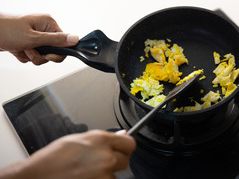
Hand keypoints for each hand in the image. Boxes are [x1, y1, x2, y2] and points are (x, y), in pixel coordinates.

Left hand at [0, 13, 78, 64]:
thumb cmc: (6, 30)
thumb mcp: (35, 38)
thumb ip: (57, 40)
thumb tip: (76, 39)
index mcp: (48, 23)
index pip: (64, 42)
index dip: (58, 52)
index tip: (48, 56)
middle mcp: (43, 29)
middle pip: (53, 50)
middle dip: (42, 55)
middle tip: (31, 51)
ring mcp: (34, 35)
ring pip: (42, 54)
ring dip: (31, 56)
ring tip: (21, 49)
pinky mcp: (26, 42)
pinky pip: (32, 54)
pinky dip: (24, 55)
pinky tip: (16, 49)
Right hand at [0, 130, 135, 178]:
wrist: (37, 177)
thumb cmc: (53, 158)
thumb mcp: (79, 139)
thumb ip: (103, 138)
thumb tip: (122, 135)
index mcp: (101, 140)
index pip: (129, 143)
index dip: (125, 146)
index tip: (122, 149)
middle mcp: (105, 157)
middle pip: (126, 160)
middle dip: (116, 161)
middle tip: (101, 162)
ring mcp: (103, 175)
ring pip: (115, 175)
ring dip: (107, 174)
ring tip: (88, 172)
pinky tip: (85, 178)